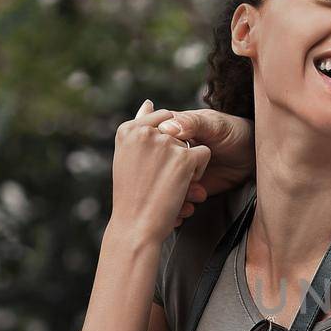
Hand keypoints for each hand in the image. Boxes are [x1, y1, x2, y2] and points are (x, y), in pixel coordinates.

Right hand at [110, 99, 212, 242]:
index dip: (164, 142)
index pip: (159, 119)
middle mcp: (144, 131)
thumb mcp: (132, 157)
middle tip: (162, 182)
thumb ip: (142, 128)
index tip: (157, 166)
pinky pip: (202, 155)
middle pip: (177, 134)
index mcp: (127, 131)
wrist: (135, 228)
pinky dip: (198, 173)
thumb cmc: (130, 195)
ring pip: (189, 145)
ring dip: (186, 168)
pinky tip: (182, 188)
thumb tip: (149, 102)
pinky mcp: (183, 157)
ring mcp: (164, 143)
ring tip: (169, 188)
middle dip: (176, 157)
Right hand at [152, 108, 255, 219]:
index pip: (147, 141)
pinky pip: (174, 199)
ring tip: (191, 201)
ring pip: (162, 188)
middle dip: (165, 183)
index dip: (150, 155)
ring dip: (173, 199)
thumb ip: (191, 124)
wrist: (250, 156)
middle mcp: (166, 150)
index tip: (163, 166)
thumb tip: (168, 127)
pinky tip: (185, 211)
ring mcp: (175, 170)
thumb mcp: (212, 125)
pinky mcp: (185, 187)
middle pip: (152, 170)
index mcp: (167, 130)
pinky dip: (178, 208)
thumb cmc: (232, 131)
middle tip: (185, 187)